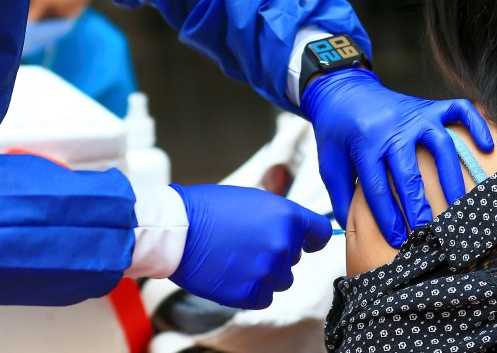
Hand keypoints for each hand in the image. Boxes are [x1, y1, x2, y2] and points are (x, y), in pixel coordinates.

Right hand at [168, 184, 330, 308]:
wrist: (177, 230)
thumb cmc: (209, 209)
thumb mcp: (253, 200)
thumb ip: (280, 217)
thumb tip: (299, 234)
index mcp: (287, 217)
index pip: (320, 232)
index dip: (312, 238)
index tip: (306, 242)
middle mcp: (283, 245)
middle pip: (295, 257)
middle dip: (277, 252)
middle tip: (247, 243)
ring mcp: (267, 271)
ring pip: (282, 279)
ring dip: (266, 273)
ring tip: (237, 259)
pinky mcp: (250, 294)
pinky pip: (264, 297)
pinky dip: (251, 290)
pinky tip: (232, 274)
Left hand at [302, 68, 492, 247]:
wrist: (343, 89)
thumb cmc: (337, 130)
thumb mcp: (329, 162)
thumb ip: (340, 196)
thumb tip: (351, 230)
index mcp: (365, 142)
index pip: (378, 186)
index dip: (387, 216)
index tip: (397, 240)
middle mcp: (393, 127)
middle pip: (409, 171)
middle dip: (418, 205)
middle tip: (427, 231)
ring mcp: (415, 115)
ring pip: (440, 145)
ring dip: (451, 176)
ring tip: (459, 204)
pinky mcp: (429, 106)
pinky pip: (459, 110)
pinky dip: (476, 125)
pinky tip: (485, 148)